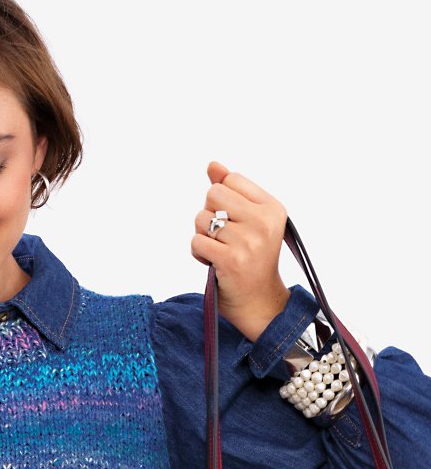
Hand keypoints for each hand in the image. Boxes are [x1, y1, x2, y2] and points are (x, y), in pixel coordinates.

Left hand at [192, 161, 290, 341]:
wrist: (259, 303)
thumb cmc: (252, 260)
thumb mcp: (250, 222)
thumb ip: (231, 191)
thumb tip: (212, 165)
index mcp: (273, 207)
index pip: (231, 179)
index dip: (222, 199)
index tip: (234, 221)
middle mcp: (264, 222)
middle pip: (213, 194)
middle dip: (209, 215)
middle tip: (223, 237)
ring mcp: (248, 241)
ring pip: (201, 219)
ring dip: (203, 236)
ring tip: (220, 251)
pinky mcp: (231, 260)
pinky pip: (196, 242)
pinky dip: (199, 254)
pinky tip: (214, 263)